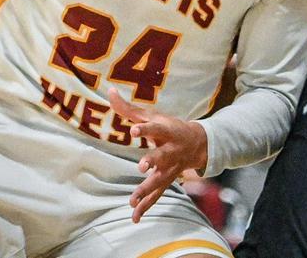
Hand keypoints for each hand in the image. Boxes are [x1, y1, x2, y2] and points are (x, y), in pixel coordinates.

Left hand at [106, 88, 208, 222]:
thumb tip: (108, 91)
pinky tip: (134, 217)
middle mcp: (171, 150)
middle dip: (152, 162)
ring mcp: (171, 168)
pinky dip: (146, 207)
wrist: (198, 144)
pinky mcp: (168, 180)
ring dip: (147, 190)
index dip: (145, 129)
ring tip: (133, 201)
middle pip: (161, 156)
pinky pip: (157, 195)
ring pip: (160, 180)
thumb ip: (129, 108)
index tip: (134, 130)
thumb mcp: (153, 115)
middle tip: (142, 167)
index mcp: (166, 131)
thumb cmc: (169, 127)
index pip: (155, 128)